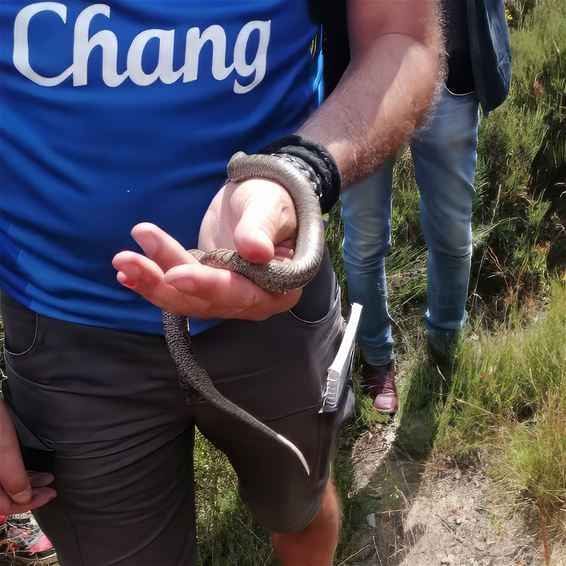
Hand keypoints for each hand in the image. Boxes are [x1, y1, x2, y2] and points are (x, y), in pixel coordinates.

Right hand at [0, 401, 55, 513]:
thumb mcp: (4, 445)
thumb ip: (12, 475)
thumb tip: (24, 499)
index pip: (4, 505)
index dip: (29, 504)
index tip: (50, 494)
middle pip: (4, 497)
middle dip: (30, 494)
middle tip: (52, 488)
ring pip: (4, 486)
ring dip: (26, 484)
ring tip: (48, 479)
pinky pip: (3, 474)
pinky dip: (18, 475)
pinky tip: (34, 471)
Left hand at [112, 178, 301, 319]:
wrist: (262, 197)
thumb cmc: (274, 199)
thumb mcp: (269, 206)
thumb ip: (260, 228)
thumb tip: (256, 251)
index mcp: (280, 287)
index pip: (242, 293)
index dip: (209, 286)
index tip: (175, 274)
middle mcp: (255, 301)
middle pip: (207, 301)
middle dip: (166, 282)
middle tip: (128, 259)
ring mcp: (229, 298)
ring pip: (186, 300)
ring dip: (152, 283)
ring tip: (122, 261)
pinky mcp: (207, 288)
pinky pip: (178, 291)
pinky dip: (152, 282)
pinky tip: (126, 273)